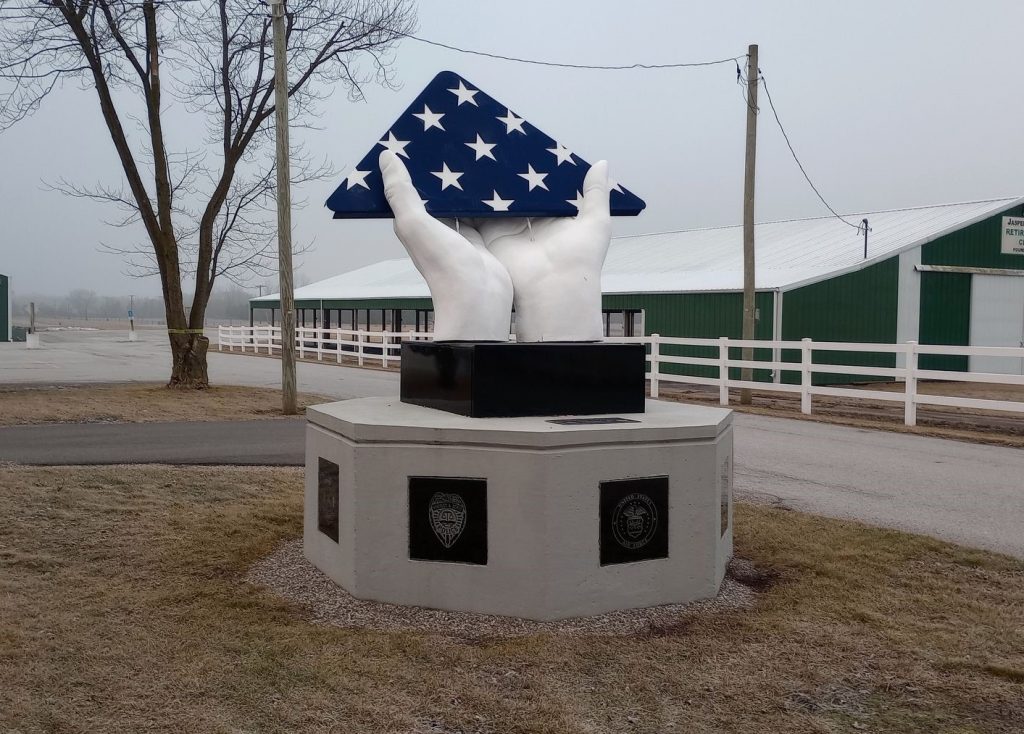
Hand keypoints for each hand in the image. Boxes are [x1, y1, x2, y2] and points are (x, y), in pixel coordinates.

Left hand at [379, 151, 512, 340]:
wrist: (479, 298)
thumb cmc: (443, 263)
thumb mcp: (415, 223)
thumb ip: (401, 192)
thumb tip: (385, 158)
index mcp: (412, 223)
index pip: (407, 189)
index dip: (408, 165)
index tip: (417, 136)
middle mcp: (434, 227)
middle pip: (436, 192)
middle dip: (440, 168)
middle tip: (451, 135)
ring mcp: (458, 233)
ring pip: (460, 199)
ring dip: (464, 180)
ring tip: (474, 148)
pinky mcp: (481, 238)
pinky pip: (481, 211)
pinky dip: (485, 196)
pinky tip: (494, 177)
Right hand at [471, 161, 610, 341]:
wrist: (554, 288)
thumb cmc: (580, 258)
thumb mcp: (596, 220)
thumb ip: (595, 192)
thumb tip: (601, 162)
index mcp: (555, 219)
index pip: (543, 190)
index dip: (536, 171)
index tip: (527, 147)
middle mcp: (531, 225)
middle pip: (518, 195)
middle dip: (510, 177)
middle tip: (500, 148)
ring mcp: (510, 231)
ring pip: (497, 203)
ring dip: (490, 186)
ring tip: (481, 158)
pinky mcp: (492, 238)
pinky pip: (480, 217)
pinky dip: (473, 203)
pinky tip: (466, 181)